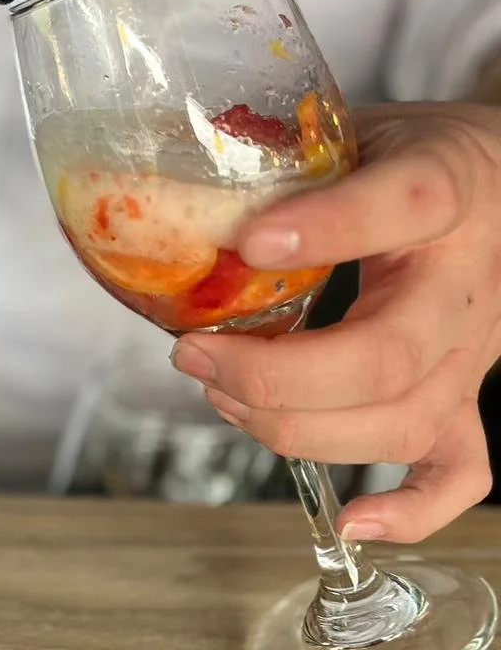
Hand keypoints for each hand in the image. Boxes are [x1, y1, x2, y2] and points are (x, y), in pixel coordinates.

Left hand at [170, 103, 500, 542]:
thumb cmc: (415, 154)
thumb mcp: (359, 128)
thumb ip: (285, 162)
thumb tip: (177, 201)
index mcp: (446, 188)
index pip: (405, 204)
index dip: (327, 227)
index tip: (249, 241)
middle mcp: (467, 280)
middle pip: (387, 354)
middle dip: (274, 372)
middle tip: (194, 351)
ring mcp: (472, 348)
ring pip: (403, 419)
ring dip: (298, 428)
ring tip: (222, 396)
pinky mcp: (468, 392)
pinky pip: (460, 469)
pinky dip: (411, 510)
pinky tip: (351, 522)